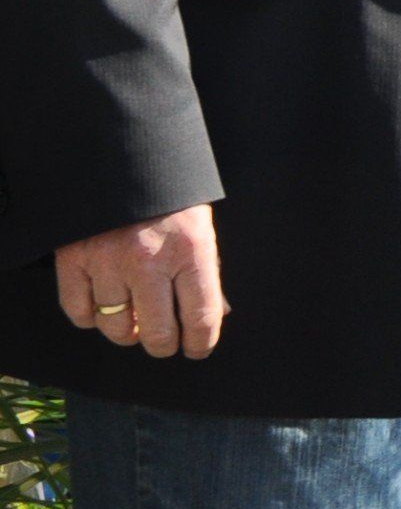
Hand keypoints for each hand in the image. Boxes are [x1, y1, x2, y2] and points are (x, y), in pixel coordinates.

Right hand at [56, 205, 226, 361]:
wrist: (125, 159)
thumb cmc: (171, 198)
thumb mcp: (202, 230)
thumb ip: (208, 274)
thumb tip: (219, 315)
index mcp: (191, 251)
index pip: (201, 317)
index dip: (201, 343)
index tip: (198, 349)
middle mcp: (149, 260)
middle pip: (157, 332)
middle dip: (164, 345)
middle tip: (166, 342)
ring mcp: (107, 261)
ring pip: (116, 326)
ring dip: (128, 333)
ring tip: (136, 325)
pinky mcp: (73, 258)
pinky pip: (79, 310)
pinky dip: (91, 318)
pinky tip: (104, 310)